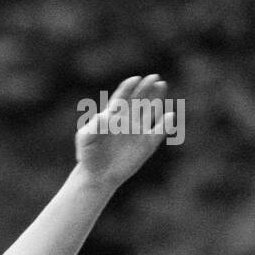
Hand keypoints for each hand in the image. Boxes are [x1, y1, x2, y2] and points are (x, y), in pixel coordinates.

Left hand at [75, 75, 175, 190]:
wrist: (97, 176)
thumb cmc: (88, 156)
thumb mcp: (85, 140)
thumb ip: (91, 127)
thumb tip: (102, 116)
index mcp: (113, 116)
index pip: (123, 97)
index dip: (129, 87)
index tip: (135, 79)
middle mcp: (128, 120)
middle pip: (139, 99)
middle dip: (146, 87)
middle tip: (154, 77)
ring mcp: (138, 131)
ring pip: (150, 110)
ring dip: (157, 98)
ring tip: (161, 85)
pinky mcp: (147, 145)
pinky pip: (159, 131)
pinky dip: (165, 124)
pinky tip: (169, 116)